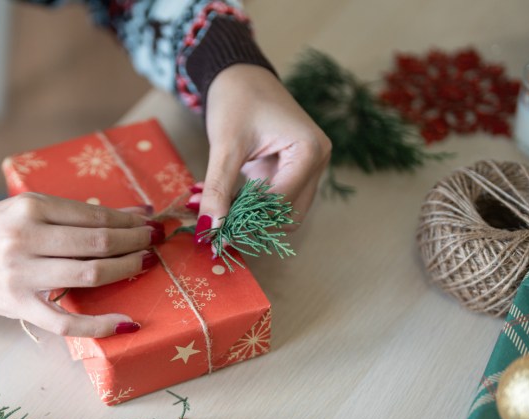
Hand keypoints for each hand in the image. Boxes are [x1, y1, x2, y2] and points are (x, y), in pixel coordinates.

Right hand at [0, 193, 162, 336]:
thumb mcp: (18, 212)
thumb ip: (63, 216)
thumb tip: (124, 215)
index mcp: (27, 208)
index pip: (92, 215)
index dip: (127, 219)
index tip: (148, 220)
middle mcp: (24, 239)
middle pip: (97, 243)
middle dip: (134, 242)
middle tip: (153, 242)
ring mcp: (21, 275)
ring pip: (89, 275)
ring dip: (124, 270)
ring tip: (142, 265)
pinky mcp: (18, 306)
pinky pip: (65, 321)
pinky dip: (99, 325)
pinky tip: (125, 324)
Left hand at [195, 64, 330, 239]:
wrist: (239, 75)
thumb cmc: (236, 100)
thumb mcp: (225, 146)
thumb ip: (218, 189)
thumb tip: (210, 229)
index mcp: (311, 150)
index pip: (282, 203)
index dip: (249, 220)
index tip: (217, 233)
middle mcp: (318, 161)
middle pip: (290, 214)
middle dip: (255, 224)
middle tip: (218, 228)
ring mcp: (308, 167)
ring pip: (285, 213)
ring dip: (254, 218)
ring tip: (221, 213)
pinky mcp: (293, 171)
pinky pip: (277, 202)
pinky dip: (254, 208)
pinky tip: (229, 204)